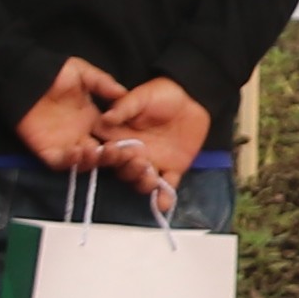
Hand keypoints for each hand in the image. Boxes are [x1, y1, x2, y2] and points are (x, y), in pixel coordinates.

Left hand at [13, 56, 123, 171]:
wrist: (23, 79)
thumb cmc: (52, 73)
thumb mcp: (81, 72)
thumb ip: (102, 83)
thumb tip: (124, 93)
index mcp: (92, 118)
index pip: (112, 135)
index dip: (123, 140)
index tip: (133, 142)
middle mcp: (81, 134)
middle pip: (102, 153)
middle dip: (112, 156)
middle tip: (117, 151)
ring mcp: (64, 144)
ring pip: (84, 162)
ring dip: (92, 161)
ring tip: (95, 151)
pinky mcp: (47, 150)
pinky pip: (60, 163)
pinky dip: (70, 162)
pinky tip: (76, 153)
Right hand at [99, 78, 209, 207]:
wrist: (193, 98)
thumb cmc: (161, 94)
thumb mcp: (140, 96)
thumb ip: (124, 108)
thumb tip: (105, 118)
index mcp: (120, 138)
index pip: (107, 152)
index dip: (106, 155)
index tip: (110, 152)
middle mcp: (133, 154)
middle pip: (122, 171)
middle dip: (127, 169)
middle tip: (138, 160)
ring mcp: (152, 164)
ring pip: (141, 182)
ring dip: (143, 183)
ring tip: (150, 176)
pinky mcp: (172, 169)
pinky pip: (167, 187)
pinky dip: (164, 197)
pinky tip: (163, 203)